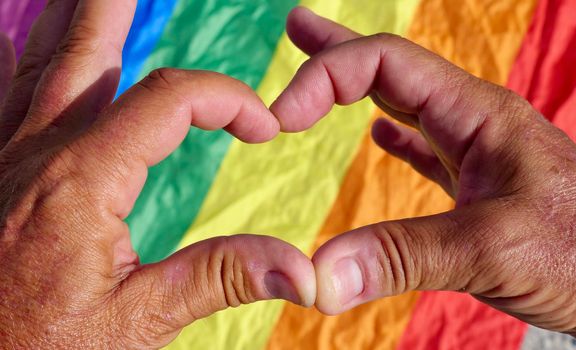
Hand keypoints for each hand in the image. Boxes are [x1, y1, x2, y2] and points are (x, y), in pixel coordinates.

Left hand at [0, 1, 314, 347]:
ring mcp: (1, 159)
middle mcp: (34, 153)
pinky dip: (19, 62)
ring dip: (71, 20)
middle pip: (83, 48)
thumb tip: (303, 269)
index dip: (228, 100)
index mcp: (80, 181)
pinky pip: (0, 97)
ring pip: (37, 62)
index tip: (263, 128)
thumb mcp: (136, 323)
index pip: (168, 100)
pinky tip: (24, 50)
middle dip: (118, 6)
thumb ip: (218, 278)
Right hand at [272, 7, 575, 347]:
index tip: (282, 119)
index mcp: (478, 112)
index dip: (325, 77)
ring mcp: (478, 153)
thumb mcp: (492, 248)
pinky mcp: (480, 187)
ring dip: (360, 88)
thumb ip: (402, 255)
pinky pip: (427, 148)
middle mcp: (475, 122)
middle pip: (392, 69)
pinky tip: (379, 136)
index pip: (385, 63)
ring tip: (323, 73)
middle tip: (297, 29)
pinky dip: (395, 138)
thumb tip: (317, 276)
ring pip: (407, 104)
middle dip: (337, 52)